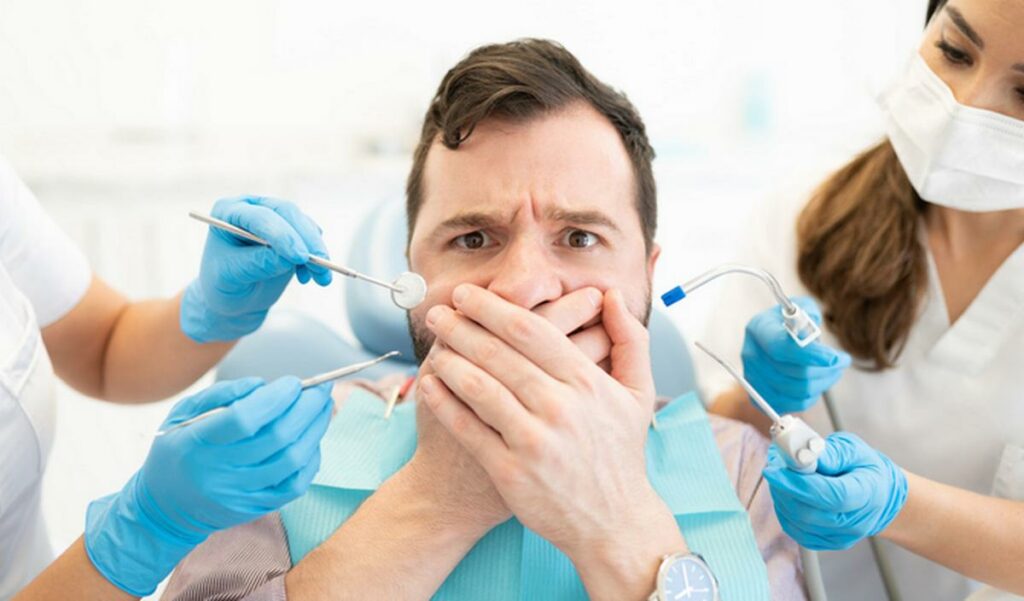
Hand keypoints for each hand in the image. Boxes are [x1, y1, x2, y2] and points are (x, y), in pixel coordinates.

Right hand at [84, 376, 333, 594]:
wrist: (166, 507)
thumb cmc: (178, 449)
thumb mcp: (183, 413)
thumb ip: (222, 394)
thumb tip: (263, 385)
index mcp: (196, 443)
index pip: (243, 419)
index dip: (275, 398)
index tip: (293, 383)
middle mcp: (219, 472)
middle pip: (276, 438)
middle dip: (306, 408)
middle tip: (321, 388)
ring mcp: (239, 494)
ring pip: (292, 460)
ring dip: (315, 429)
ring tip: (323, 407)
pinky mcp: (255, 508)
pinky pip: (295, 484)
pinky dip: (311, 458)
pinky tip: (313, 439)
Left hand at [181, 196, 332, 342]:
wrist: (234, 298)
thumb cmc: (224, 285)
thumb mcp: (232, 277)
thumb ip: (258, 264)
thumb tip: (290, 258)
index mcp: (228, 212)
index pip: (259, 216)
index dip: (281, 234)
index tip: (299, 257)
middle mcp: (253, 208)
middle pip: (287, 213)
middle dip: (306, 239)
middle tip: (320, 263)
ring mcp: (274, 219)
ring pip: (304, 225)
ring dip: (317, 250)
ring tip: (321, 278)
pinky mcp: (292, 233)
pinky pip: (311, 238)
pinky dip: (317, 258)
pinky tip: (309, 277)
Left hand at [404, 287, 612, 535]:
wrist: (613, 524)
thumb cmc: (621, 454)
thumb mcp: (638, 394)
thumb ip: (630, 340)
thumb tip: (613, 295)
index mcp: (587, 383)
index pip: (531, 331)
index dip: (493, 308)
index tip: (468, 294)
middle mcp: (560, 408)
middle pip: (499, 353)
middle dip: (462, 326)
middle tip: (438, 311)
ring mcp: (534, 442)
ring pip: (479, 387)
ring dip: (449, 358)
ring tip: (433, 342)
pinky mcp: (510, 472)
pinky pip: (468, 429)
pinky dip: (444, 403)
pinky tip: (429, 384)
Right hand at [741, 296, 850, 413]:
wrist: (775, 337)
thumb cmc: (791, 322)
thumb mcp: (801, 309)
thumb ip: (807, 317)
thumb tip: (810, 334)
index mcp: (758, 329)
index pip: (781, 347)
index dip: (810, 355)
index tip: (836, 358)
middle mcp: (751, 354)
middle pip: (792, 373)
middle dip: (826, 370)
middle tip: (842, 362)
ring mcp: (752, 378)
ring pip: (795, 391)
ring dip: (823, 383)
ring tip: (833, 371)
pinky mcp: (759, 397)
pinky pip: (791, 404)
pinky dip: (810, 397)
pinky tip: (818, 383)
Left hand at [763, 431, 907, 550]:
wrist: (878, 495)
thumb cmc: (864, 469)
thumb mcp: (854, 450)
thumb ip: (829, 453)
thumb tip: (801, 454)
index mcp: (867, 494)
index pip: (829, 496)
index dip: (798, 483)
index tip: (774, 469)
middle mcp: (855, 522)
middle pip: (808, 511)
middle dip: (783, 487)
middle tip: (775, 466)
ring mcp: (840, 536)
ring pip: (796, 521)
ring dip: (781, 496)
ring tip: (782, 475)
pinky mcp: (825, 542)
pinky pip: (794, 528)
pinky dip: (784, 508)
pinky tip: (787, 491)